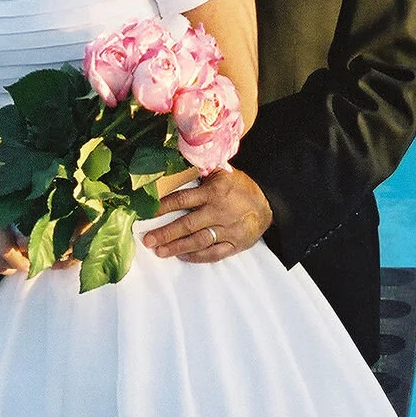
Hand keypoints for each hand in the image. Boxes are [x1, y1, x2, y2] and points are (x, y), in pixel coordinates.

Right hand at [0, 179, 28, 291]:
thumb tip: (30, 229)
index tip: (33, 260)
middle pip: (1, 261)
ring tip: (12, 265)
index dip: (23, 260)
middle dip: (16, 265)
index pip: (9, 251)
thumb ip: (13, 214)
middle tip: (27, 262)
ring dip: (2, 269)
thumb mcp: (1, 196)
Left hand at [142, 169, 272, 262]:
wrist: (268, 204)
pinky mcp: (234, 245)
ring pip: (198, 241)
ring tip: (160, 252)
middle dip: (166, 233)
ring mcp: (227, 230)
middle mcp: (218, 212)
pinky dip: (197, 256)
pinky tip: (182, 256)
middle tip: (148, 240)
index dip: (164, 207)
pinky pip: (213, 254)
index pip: (184, 200)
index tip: (147, 213)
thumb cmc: (241, 188)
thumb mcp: (224, 172)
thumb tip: (180, 160)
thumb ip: (203, 171)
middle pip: (187, 225)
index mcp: (213, 193)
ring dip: (177, 247)